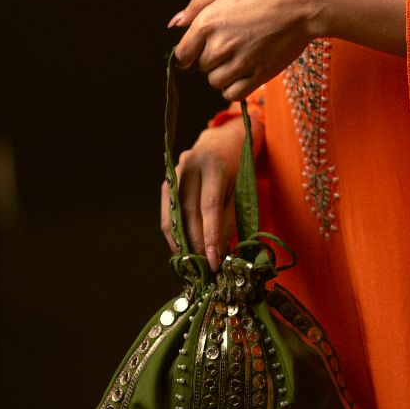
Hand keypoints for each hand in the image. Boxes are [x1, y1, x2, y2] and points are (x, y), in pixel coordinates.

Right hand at [159, 115, 247, 270]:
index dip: (210, 236)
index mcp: (213, 164)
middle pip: (188, 213)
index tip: (214, 261)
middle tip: (205, 268)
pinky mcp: (168, 181)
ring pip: (173, 216)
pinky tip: (184, 248)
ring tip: (194, 264)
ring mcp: (175, 172)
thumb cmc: (239, 166)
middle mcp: (189, 166)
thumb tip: (219, 251)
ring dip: (182, 243)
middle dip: (196, 244)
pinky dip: (175, 233)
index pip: (209, 206)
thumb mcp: (242, 188)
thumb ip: (229, 218)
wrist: (225, 140)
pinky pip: (168, 213)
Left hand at [169, 0, 322, 98]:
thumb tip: (175, 23)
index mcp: (207, 22)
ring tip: (240, 57)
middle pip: (201, 67)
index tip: (201, 49)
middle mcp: (219, 45)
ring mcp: (240, 62)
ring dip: (223, 74)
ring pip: (215, 82)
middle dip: (210, 59)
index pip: (182, 54)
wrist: (305, 2)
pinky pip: (233, 94)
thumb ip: (197, 4)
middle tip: (231, 44)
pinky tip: (244, 73)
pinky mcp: (259, 75)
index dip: (189, 52)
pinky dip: (234, 88)